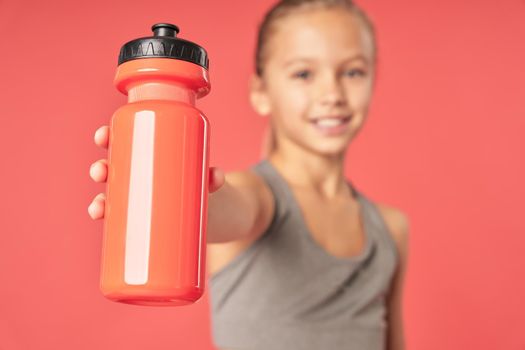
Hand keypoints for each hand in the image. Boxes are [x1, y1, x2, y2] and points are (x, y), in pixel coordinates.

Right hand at [87, 125, 224, 219]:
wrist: (214, 217)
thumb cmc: (205, 188)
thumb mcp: (208, 182)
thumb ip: (212, 179)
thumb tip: (216, 176)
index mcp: (149, 158)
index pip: (123, 143)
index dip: (107, 138)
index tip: (102, 137)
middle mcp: (139, 178)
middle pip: (112, 170)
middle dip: (100, 169)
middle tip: (101, 173)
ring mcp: (140, 202)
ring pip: (111, 198)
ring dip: (98, 202)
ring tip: (98, 209)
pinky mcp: (142, 224)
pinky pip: (119, 223)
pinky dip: (108, 225)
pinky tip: (97, 226)